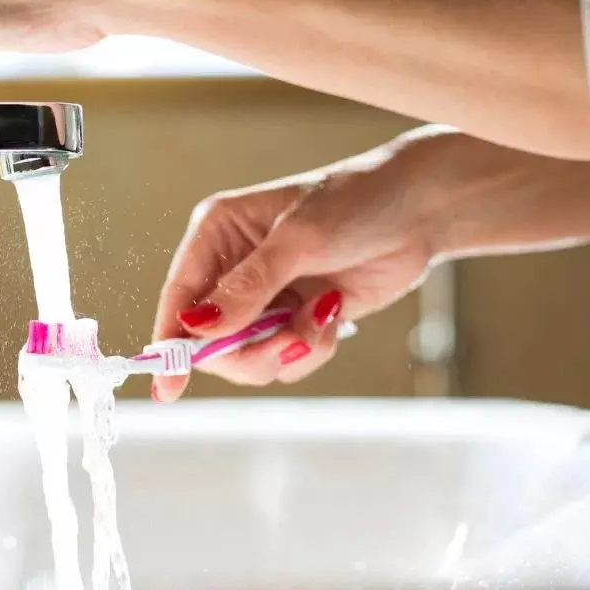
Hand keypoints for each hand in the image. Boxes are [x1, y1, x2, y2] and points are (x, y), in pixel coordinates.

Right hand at [150, 128, 451, 402]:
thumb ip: (248, 287)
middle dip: (249, 350)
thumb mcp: (298, 240)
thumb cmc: (356, 202)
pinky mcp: (295, 317)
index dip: (171, 343)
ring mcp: (264, 297)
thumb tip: (197, 326)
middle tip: (288, 338)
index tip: (168, 386)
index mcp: (217, 234)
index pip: (179, 299)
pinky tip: (333, 313)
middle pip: (210, 341)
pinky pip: (286, 358)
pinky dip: (312, 347)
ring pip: (249, 357)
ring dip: (287, 348)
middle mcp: (232, 268)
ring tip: (322, 316)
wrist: (420, 211)